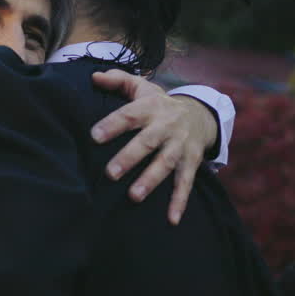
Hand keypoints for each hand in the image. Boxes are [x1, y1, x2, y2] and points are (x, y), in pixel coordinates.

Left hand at [90, 69, 218, 224]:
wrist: (201, 113)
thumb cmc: (160, 104)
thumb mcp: (143, 88)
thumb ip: (118, 80)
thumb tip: (93, 76)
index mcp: (152, 107)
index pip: (130, 114)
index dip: (112, 124)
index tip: (94, 136)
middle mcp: (166, 126)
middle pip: (147, 141)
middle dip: (129, 157)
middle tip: (110, 173)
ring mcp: (180, 145)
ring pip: (166, 163)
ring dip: (151, 180)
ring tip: (133, 197)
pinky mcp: (191, 161)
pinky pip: (186, 183)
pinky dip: (179, 202)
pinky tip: (171, 219)